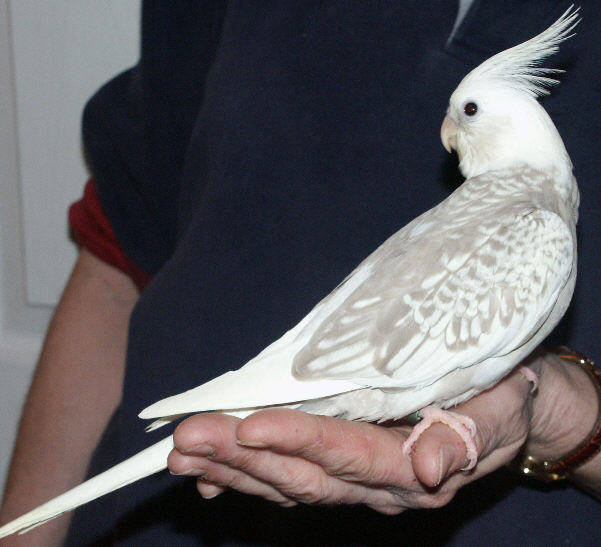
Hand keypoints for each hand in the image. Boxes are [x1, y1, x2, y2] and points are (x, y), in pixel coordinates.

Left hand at [168, 366, 535, 513]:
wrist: (504, 410)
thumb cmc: (500, 400)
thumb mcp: (497, 413)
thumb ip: (465, 439)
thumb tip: (430, 465)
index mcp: (412, 468)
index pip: (346, 455)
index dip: (299, 441)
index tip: (251, 427)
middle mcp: (377, 485)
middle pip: (302, 475)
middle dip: (242, 457)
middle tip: (189, 439)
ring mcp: (355, 481)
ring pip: (285, 482)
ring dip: (232, 467)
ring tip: (183, 452)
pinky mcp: (342, 470)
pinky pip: (288, 480)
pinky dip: (245, 475)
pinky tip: (206, 472)